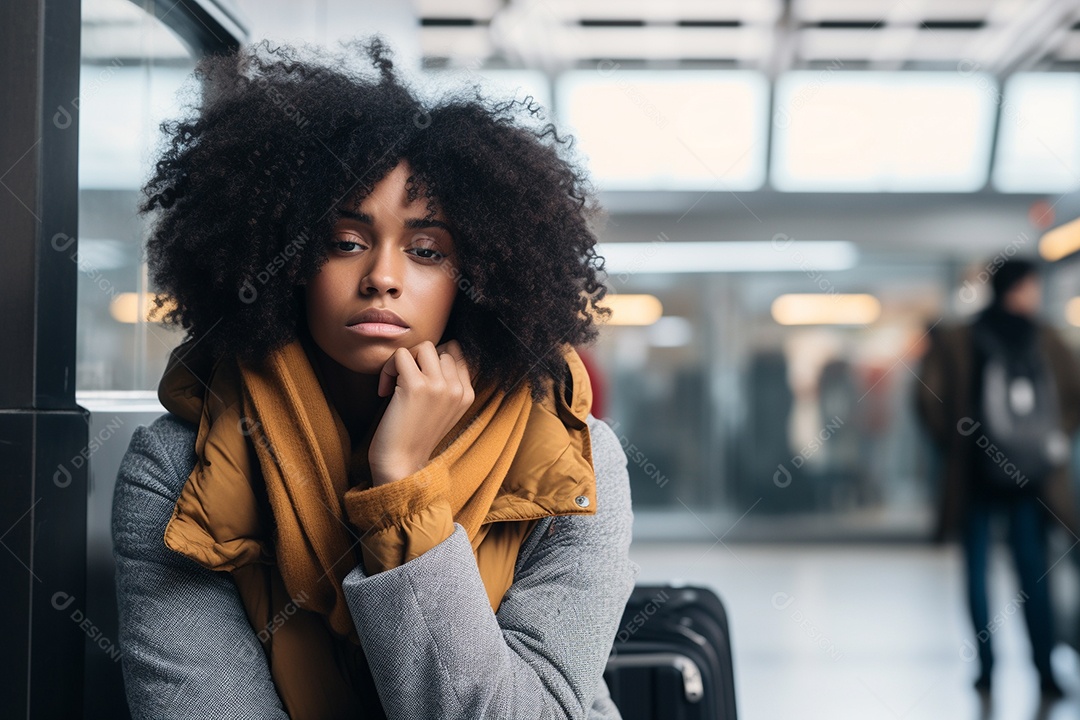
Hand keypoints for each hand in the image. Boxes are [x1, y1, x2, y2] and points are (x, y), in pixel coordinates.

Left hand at [368, 340, 474, 485]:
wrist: (401, 464)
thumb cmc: (414, 436)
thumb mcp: (442, 410)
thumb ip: (447, 384)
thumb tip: (434, 352)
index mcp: (467, 394)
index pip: (456, 352)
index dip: (431, 360)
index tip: (418, 381)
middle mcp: (457, 388)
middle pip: (439, 347)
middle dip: (417, 360)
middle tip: (403, 383)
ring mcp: (439, 386)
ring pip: (423, 346)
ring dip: (404, 360)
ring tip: (395, 383)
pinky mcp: (416, 386)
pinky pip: (400, 355)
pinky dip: (387, 369)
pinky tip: (384, 391)